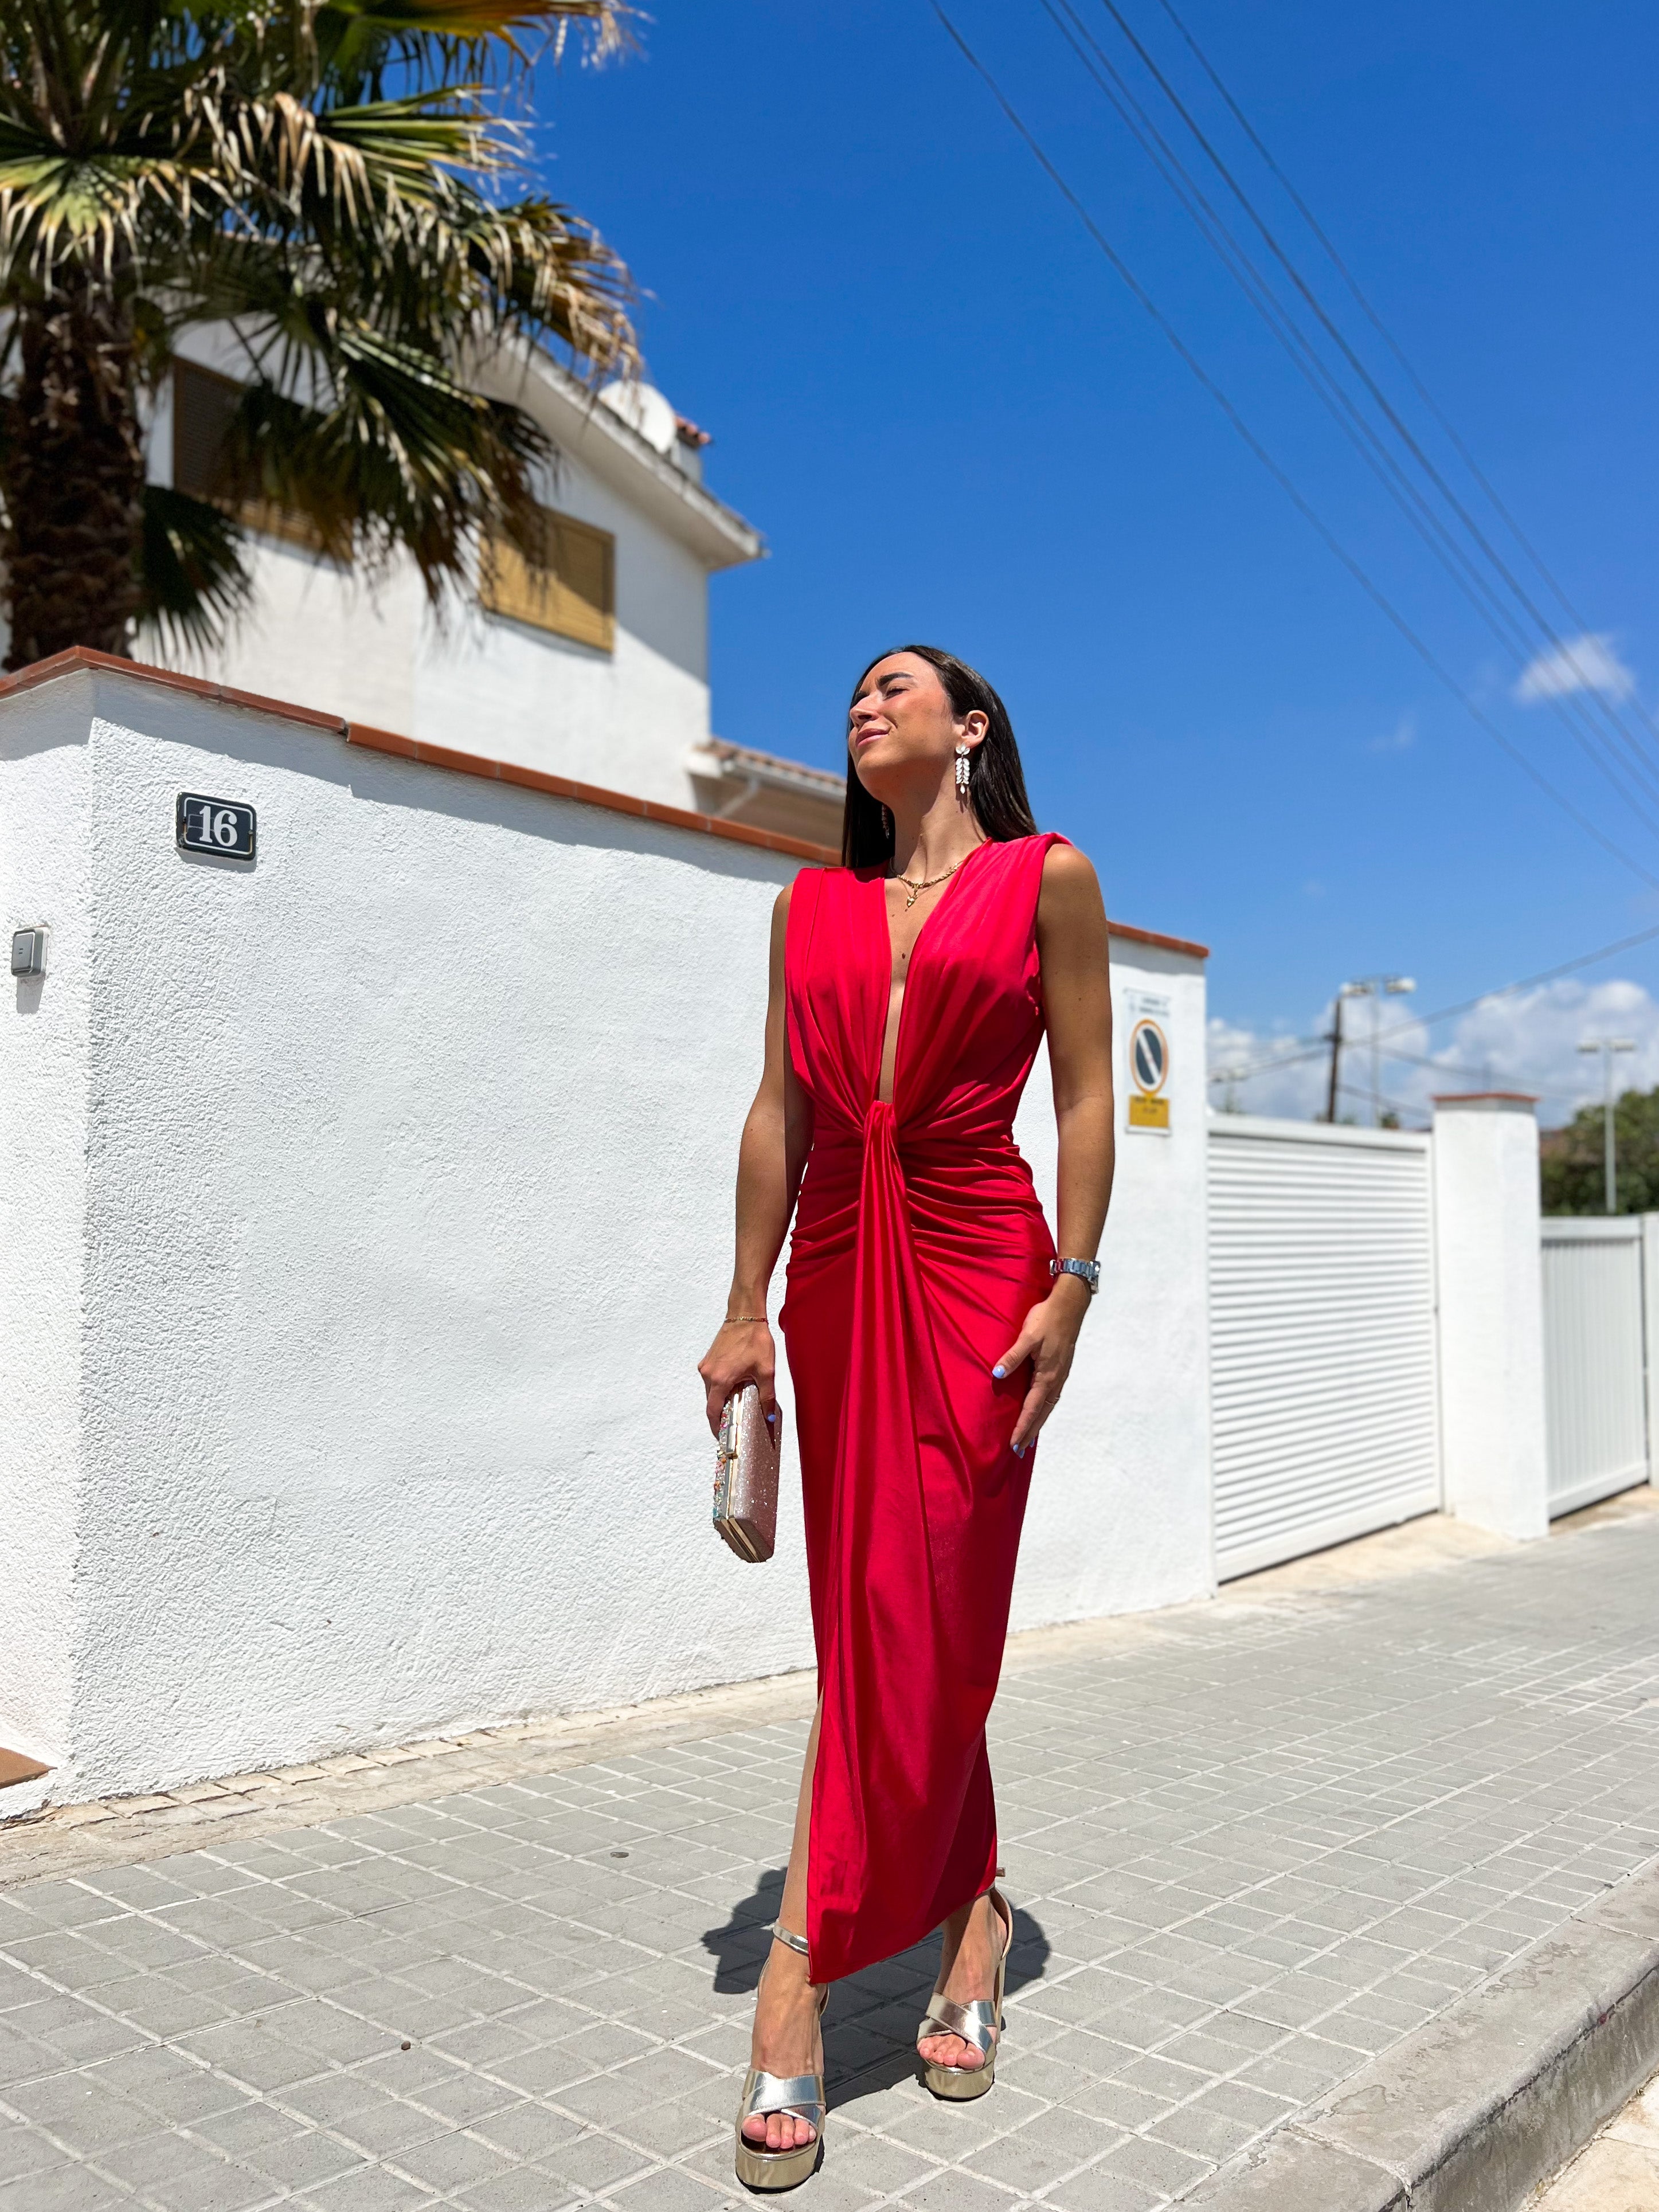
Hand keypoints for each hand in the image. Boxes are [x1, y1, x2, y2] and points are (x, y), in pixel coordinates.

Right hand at [698, 1319, 777, 1436]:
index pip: (712, 1411)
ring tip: (737, 1404)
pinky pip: (712, 1379)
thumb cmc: (755, 1340)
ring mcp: (707, 1365)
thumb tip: (769, 1416)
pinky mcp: (709, 1359)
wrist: (745, 1316)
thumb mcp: (766, 1371)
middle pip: (711, 1402)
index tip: (722, 1435)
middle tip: (734, 1422)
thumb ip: (767, 1396)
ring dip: (721, 1399)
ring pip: (711, 1390)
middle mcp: (709, 1374)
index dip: (716, 1426)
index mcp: (720, 1379)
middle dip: (721, 1413)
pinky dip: (720, 1387)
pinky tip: (735, 1386)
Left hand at [993, 1279, 1089, 1454]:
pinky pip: (1052, 1397)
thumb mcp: (1027, 1337)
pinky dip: (1045, 1409)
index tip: (1013, 1444)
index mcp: (1046, 1376)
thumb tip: (997, 1374)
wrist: (1069, 1306)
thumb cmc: (1046, 1319)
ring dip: (1038, 1423)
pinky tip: (1040, 1410)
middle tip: (1019, 1450)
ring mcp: (1061, 1376)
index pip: (1031, 1408)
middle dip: (1030, 1432)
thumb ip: (1012, 1357)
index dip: (1022, 1427)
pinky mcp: (1061, 1369)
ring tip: (1029, 1438)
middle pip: (1042, 1413)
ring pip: (1048, 1407)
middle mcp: (1056, 1380)